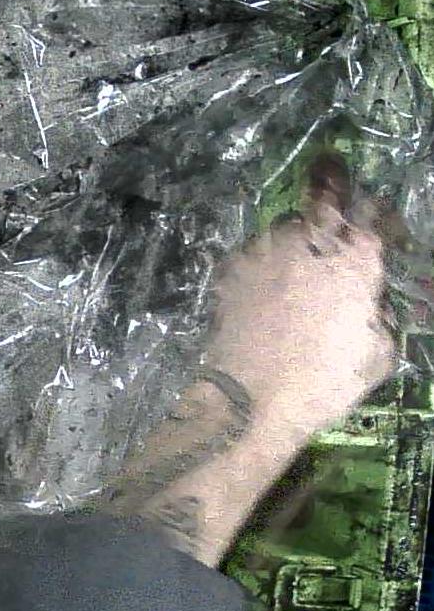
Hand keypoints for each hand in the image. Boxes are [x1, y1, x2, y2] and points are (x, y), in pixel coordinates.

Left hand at [100, 197, 397, 566]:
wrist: (249, 398)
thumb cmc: (323, 383)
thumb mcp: (378, 356)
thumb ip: (379, 318)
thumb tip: (370, 307)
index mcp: (354, 261)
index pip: (371, 216)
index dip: (374, 218)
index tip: (371, 232)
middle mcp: (308, 245)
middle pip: (323, 212)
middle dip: (329, 222)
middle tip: (329, 249)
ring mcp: (264, 252)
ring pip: (284, 229)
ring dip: (293, 243)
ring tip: (294, 271)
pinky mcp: (231, 268)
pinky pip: (253, 252)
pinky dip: (261, 263)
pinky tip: (263, 288)